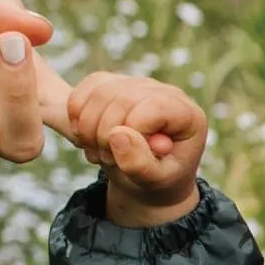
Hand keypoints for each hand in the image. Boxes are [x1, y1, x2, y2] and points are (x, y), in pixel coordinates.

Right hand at [67, 73, 208, 226]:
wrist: (148, 180)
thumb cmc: (157, 182)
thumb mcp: (154, 182)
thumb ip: (140, 164)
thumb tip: (117, 134)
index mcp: (188, 116)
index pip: (152, 107)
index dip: (128, 132)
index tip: (120, 159)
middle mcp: (167, 93)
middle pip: (122, 97)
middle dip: (103, 133)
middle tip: (104, 160)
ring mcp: (141, 85)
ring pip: (101, 90)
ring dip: (88, 127)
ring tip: (96, 153)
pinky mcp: (118, 83)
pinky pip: (88, 85)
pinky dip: (77, 113)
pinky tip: (84, 137)